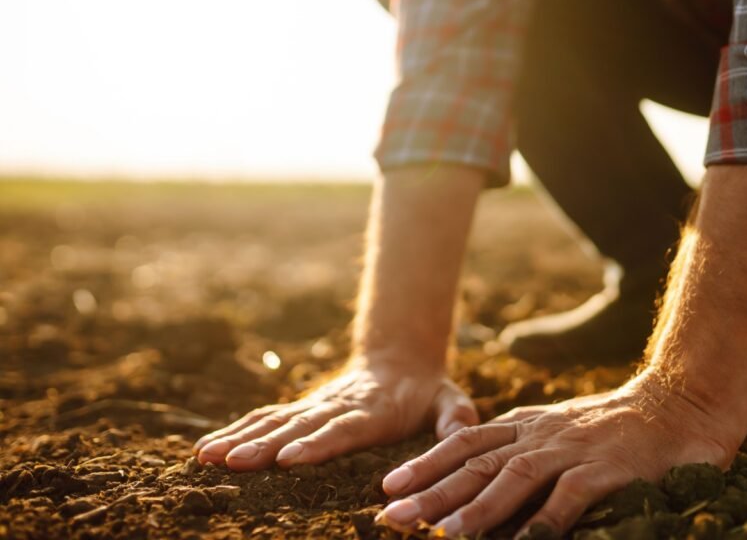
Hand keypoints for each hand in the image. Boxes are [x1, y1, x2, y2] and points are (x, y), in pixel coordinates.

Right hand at [192, 357, 478, 470]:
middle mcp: (337, 407)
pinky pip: (264, 419)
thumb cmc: (428, 392)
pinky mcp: (301, 409)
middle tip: (236, 463)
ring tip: (207, 457)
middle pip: (299, 427)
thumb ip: (456, 417)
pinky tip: (206, 449)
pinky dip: (235, 432)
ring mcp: (315, 406)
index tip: (290, 458)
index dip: (318, 443)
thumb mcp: (451, 401)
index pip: (343, 429)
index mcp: (373, 411)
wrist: (401, 360)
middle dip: (265, 445)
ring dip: (240, 438)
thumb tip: (462, 431)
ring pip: (273, 421)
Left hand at [375, 373, 735, 536]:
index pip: (466, 440)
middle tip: (391, 516)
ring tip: (443, 536)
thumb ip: (528, 449)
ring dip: (477, 509)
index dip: (426, 463)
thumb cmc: (618, 427)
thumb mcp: (562, 430)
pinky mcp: (606, 468)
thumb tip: (486, 487)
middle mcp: (542, 434)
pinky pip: (569, 498)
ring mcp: (572, 450)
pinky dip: (544, 522)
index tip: (390, 486)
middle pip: (476, 462)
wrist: (680, 403)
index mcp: (528, 423)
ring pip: (513, 478)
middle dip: (431, 491)